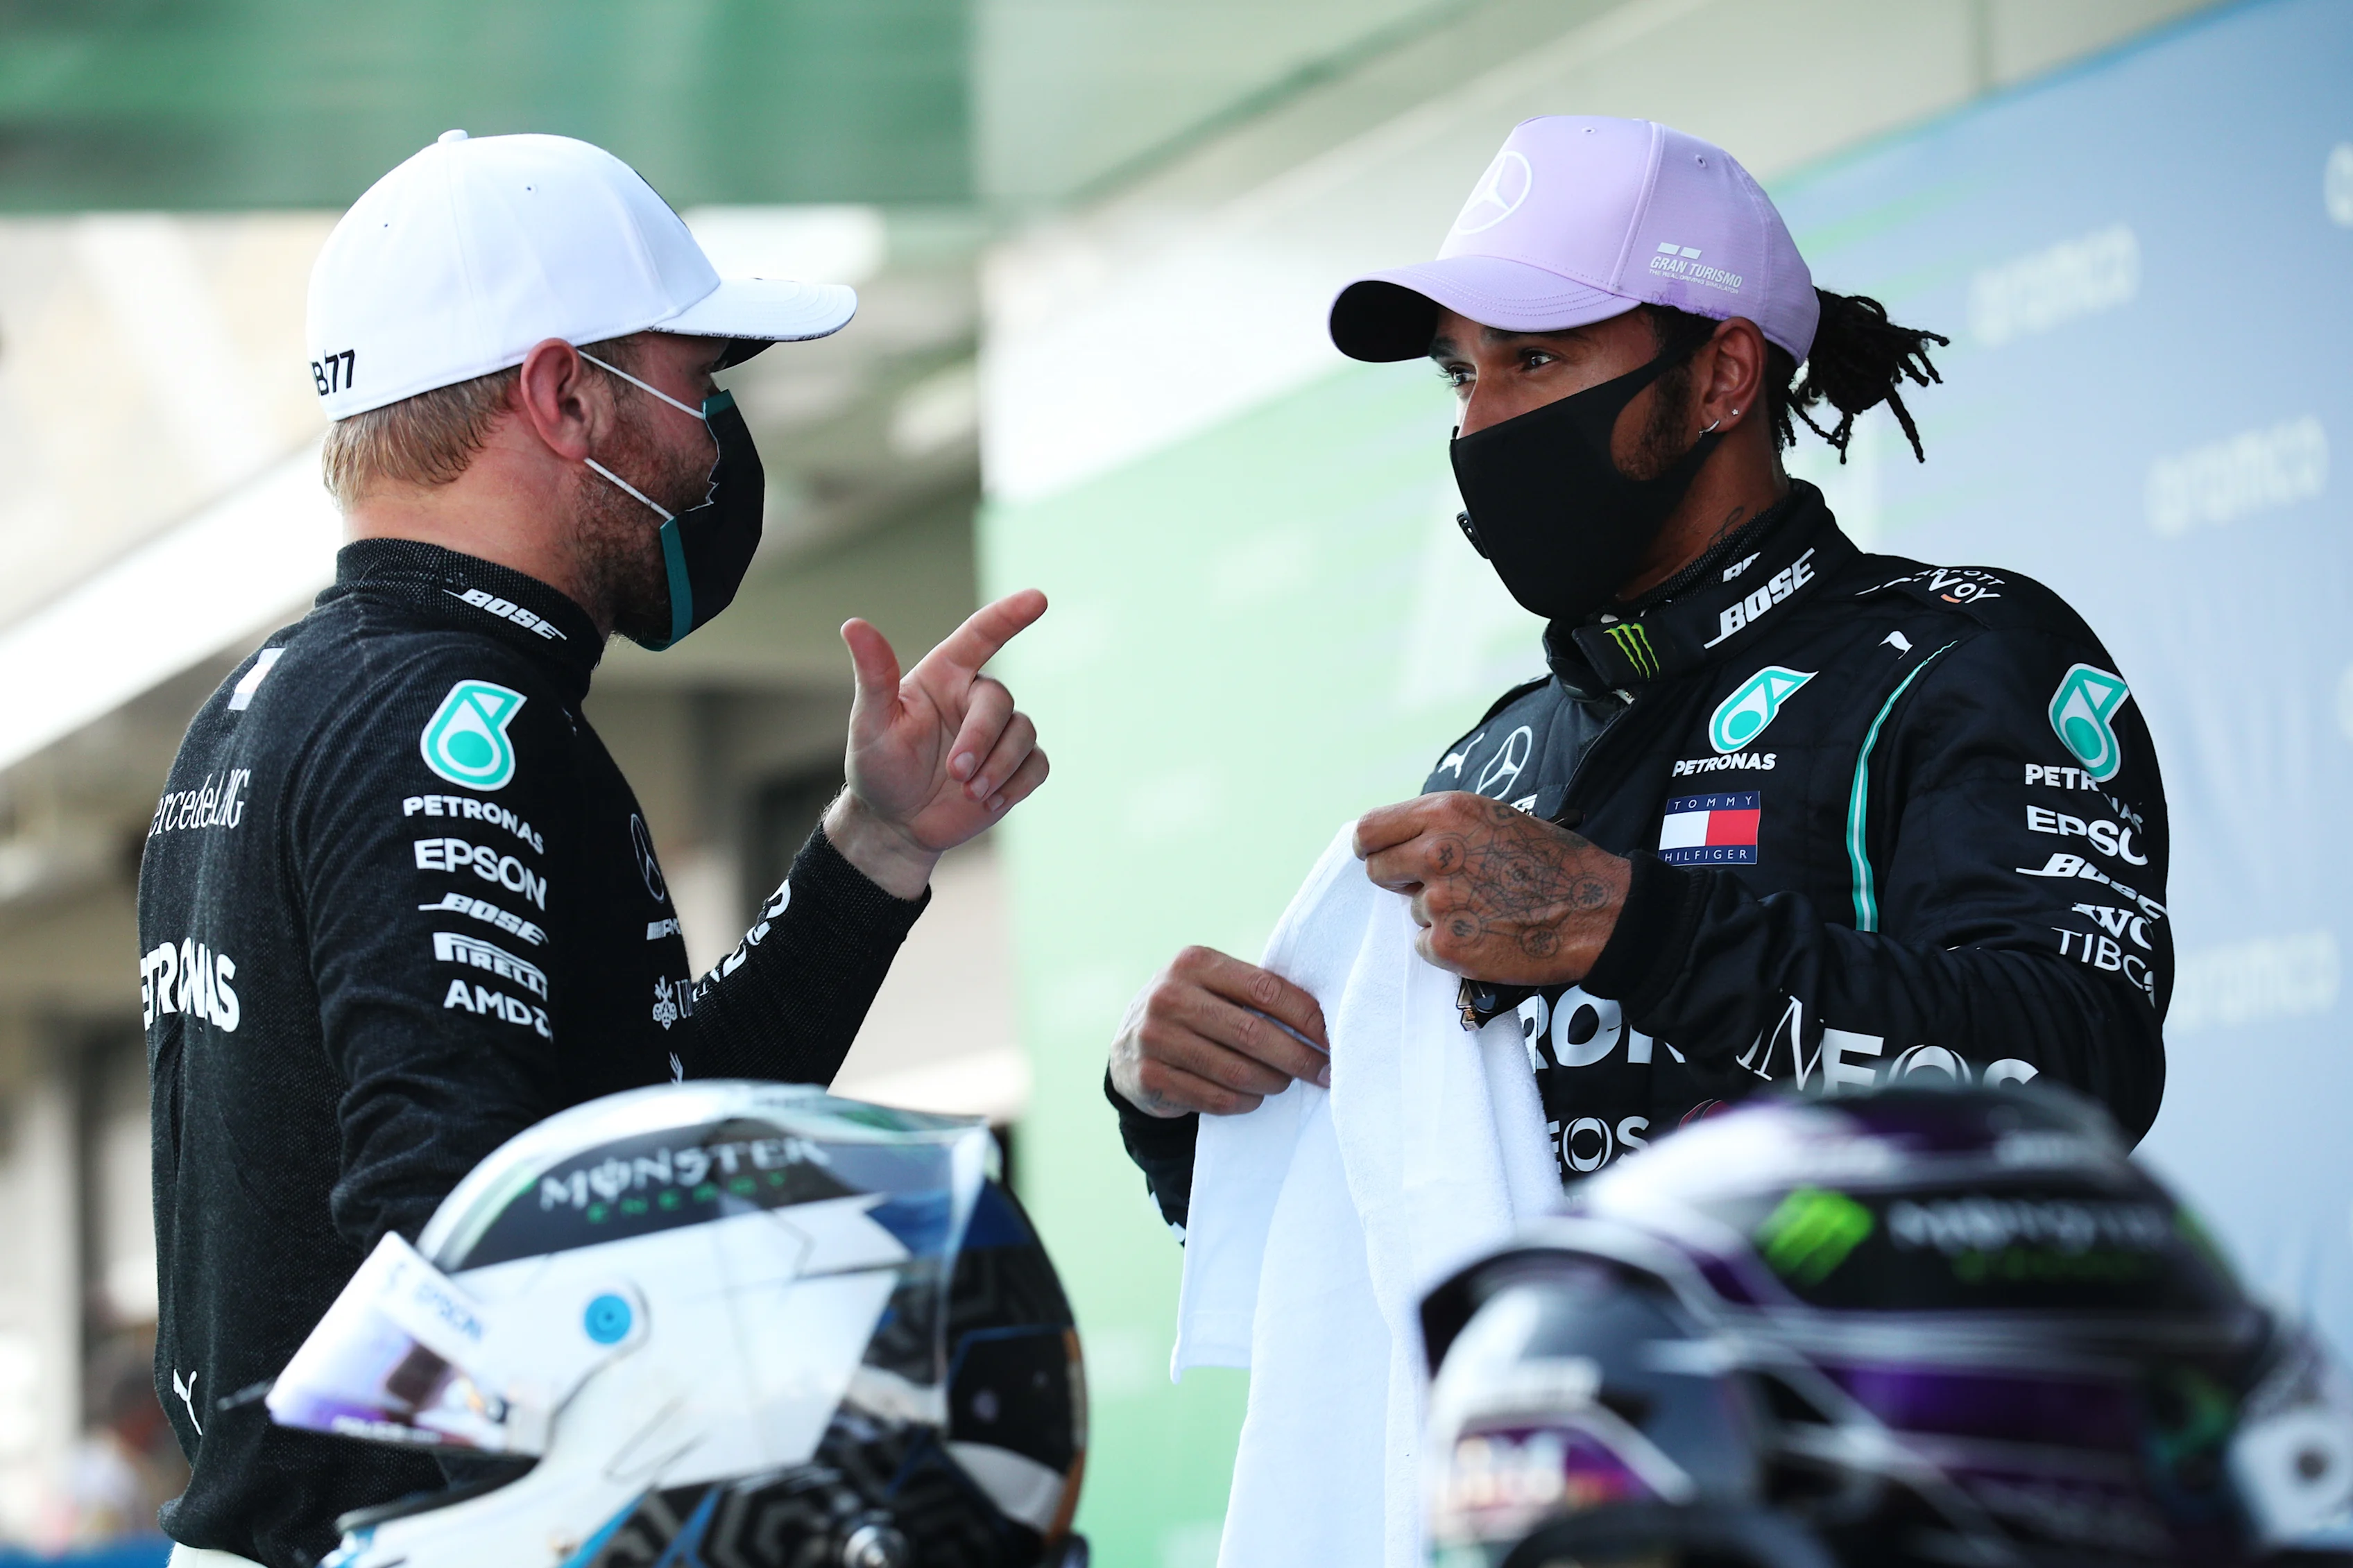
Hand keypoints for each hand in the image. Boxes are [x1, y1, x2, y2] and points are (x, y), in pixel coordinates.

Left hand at [827, 589, 1049, 897]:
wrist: (896, 823)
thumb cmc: (878, 767)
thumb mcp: (869, 723)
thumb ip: (873, 675)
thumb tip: (853, 624)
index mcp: (944, 676)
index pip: (981, 635)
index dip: (1009, 616)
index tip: (1038, 599)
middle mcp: (975, 698)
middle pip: (1000, 702)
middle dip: (981, 740)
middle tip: (956, 774)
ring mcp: (1000, 734)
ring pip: (1024, 734)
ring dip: (998, 768)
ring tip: (968, 793)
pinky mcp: (1016, 768)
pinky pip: (1037, 766)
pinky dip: (1016, 786)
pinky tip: (987, 802)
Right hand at [1110, 947, 1330, 1116]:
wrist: (1128, 1048)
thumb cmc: (1193, 1012)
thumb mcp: (1212, 986)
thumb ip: (1255, 993)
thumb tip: (1323, 1023)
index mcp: (1194, 962)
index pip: (1265, 989)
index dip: (1306, 1017)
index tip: (1333, 1038)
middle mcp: (1170, 995)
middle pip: (1253, 1034)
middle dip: (1299, 1057)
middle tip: (1325, 1073)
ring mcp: (1155, 1037)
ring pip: (1236, 1071)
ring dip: (1272, 1082)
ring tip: (1285, 1083)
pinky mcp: (1150, 1077)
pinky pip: (1214, 1098)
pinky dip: (1244, 1102)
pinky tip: (1254, 1098)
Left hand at [1353, 792, 1628, 985]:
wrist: (1595, 912)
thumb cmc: (1551, 863)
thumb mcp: (1494, 818)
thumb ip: (1443, 825)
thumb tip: (1403, 841)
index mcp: (1446, 813)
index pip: (1370, 829)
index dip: (1371, 847)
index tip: (1378, 855)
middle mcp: (1435, 852)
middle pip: (1376, 871)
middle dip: (1399, 880)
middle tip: (1438, 887)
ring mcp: (1439, 901)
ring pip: (1411, 910)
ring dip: (1438, 913)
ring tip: (1485, 909)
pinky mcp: (1447, 945)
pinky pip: (1426, 945)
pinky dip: (1449, 945)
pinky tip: (1486, 934)